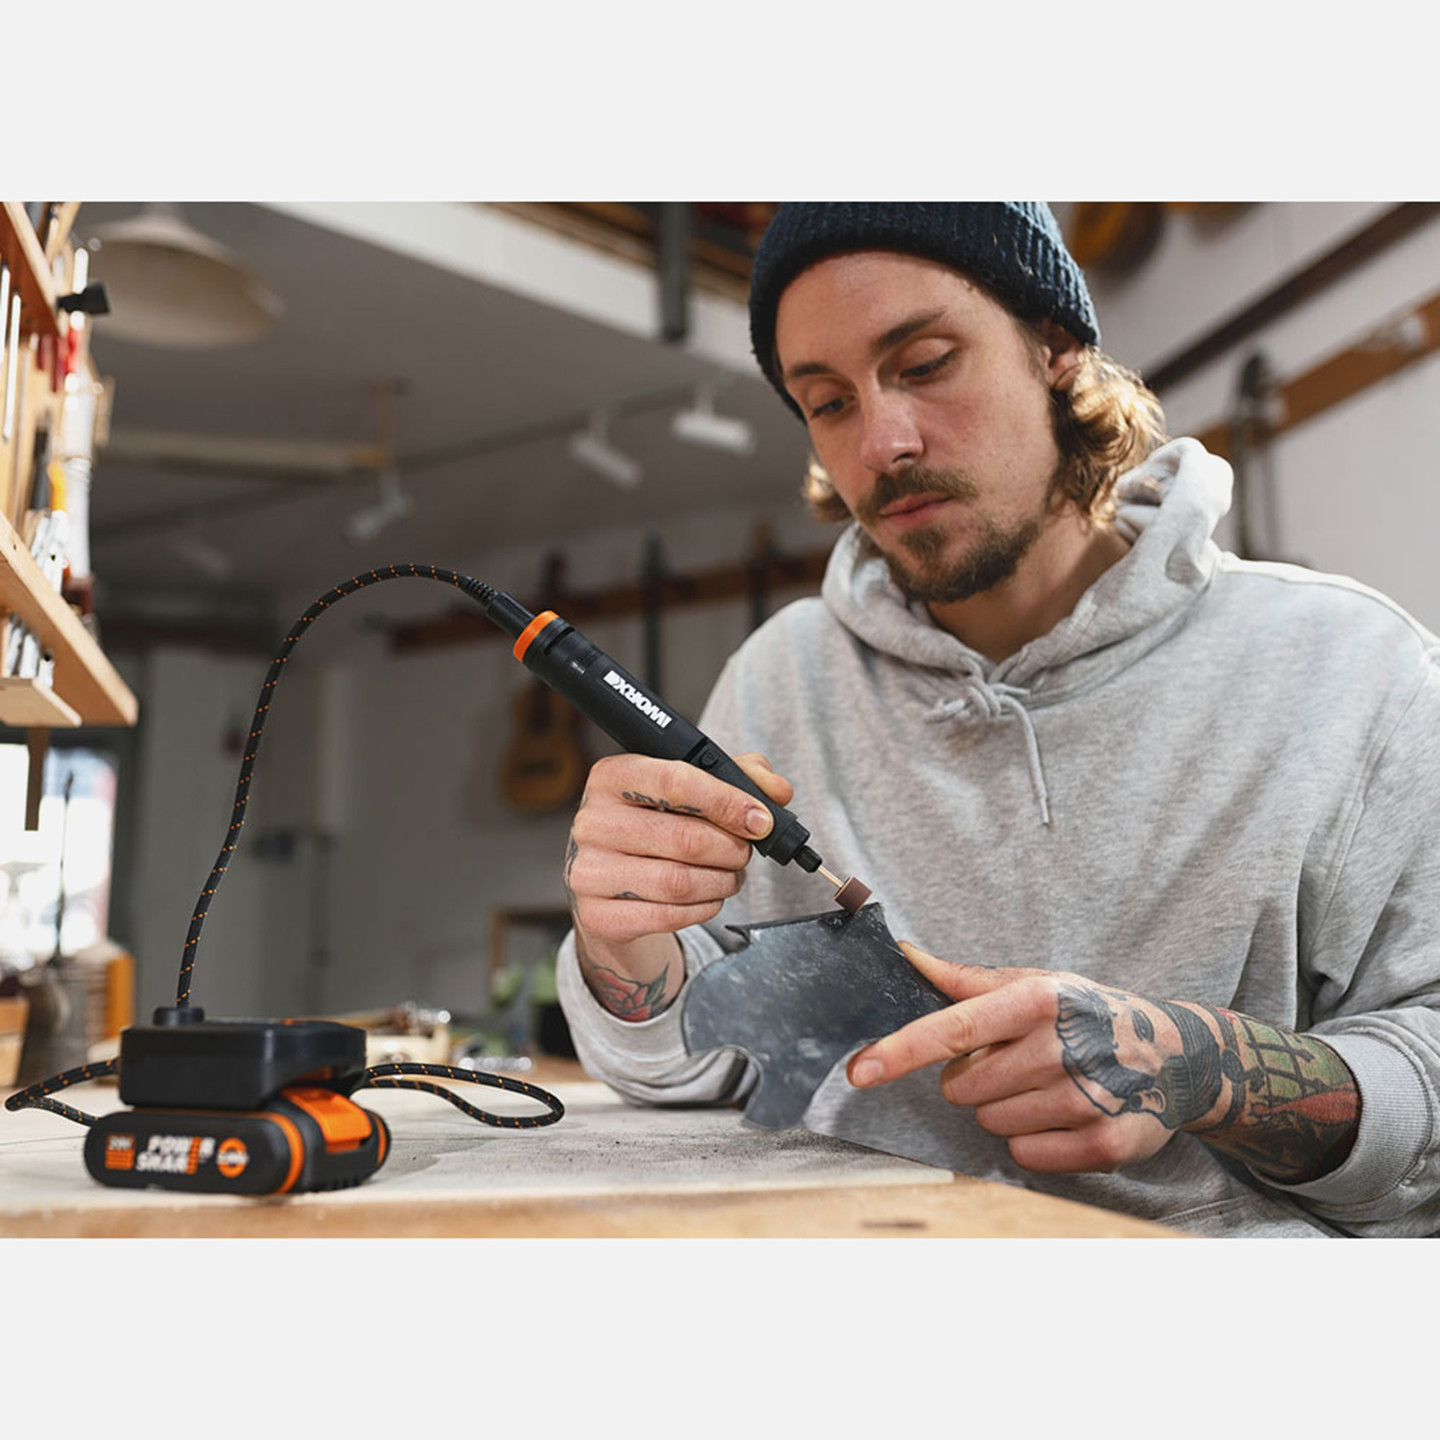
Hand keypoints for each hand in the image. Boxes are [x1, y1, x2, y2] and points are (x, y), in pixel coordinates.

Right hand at [565, 751, 792, 945]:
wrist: (610, 880)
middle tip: (744, 851)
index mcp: (612, 777)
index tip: (760, 820)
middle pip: (684, 838)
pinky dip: (703, 909)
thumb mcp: (692, 788)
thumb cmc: (656, 824)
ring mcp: (588, 871)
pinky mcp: (598, 915)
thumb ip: (739, 778)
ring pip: (679, 882)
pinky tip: (708, 897)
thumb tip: (777, 792)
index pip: (676, 781)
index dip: (727, 802)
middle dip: (731, 849)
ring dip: (722, 882)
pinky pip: (668, 917)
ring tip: (730, 875)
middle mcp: (592, 821)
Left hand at [846, 943, 1232, 1173]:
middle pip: (962, 1087)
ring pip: (991, 1124)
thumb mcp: (1033, 983)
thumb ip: (966, 980)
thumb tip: (907, 956)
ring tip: (1046, 1087)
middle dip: (975, 1080)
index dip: (901, 1050)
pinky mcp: (1106, 1142)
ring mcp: (1086, 1096)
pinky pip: (1026, 1156)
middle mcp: (1062, 1045)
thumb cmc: (1086, 1014)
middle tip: (1017, 1063)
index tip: (860, 1070)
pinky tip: (1063, 1117)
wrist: (1175, 1054)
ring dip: (1005, 1111)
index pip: (953, 1029)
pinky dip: (1033, 1143)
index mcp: (1037, 1000)